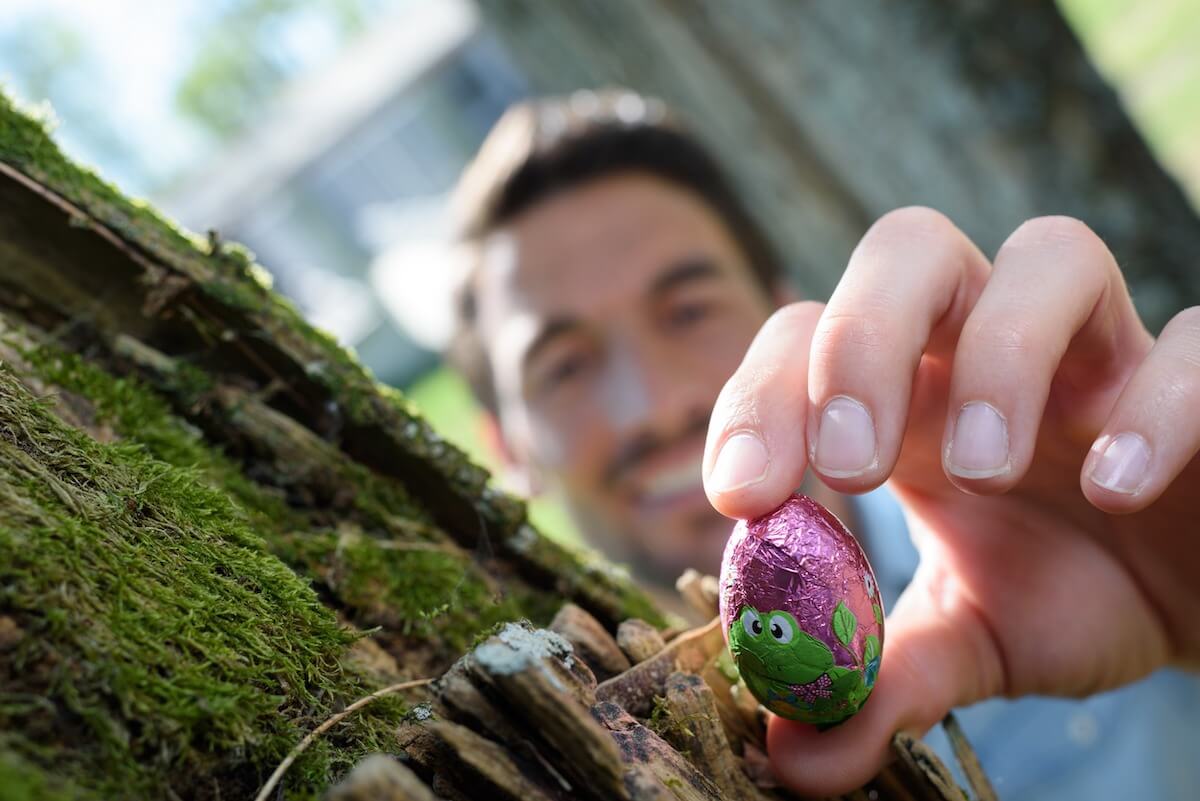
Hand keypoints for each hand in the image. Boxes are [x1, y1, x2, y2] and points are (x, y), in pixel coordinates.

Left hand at [701, 207, 1199, 794]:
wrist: (1197, 596)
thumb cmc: (1070, 590)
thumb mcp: (968, 641)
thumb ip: (886, 683)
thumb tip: (794, 758)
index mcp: (910, 395)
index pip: (805, 341)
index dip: (759, 399)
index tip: (739, 497)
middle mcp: (992, 344)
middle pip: (908, 253)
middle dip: (861, 343)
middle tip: (848, 467)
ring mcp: (1105, 349)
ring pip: (1047, 255)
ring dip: (999, 355)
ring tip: (984, 471)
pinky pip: (1195, 344)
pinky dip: (1155, 404)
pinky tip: (1116, 488)